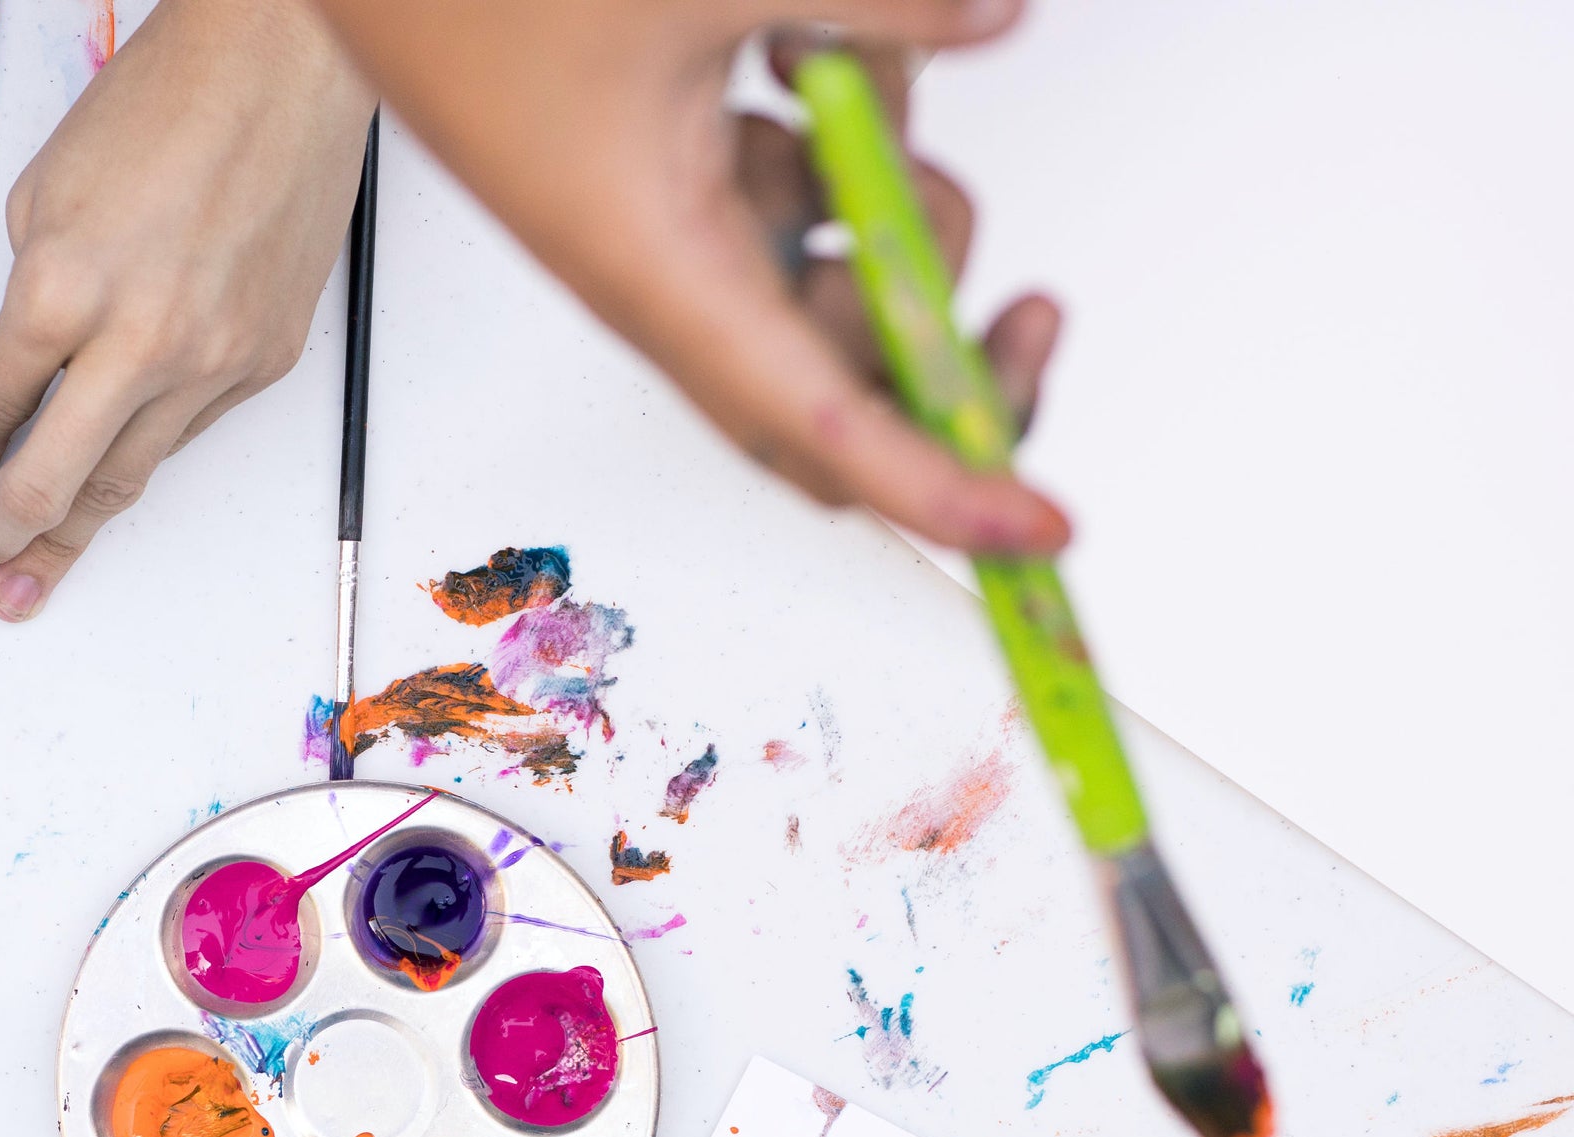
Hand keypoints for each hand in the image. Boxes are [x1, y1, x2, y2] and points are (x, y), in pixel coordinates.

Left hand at [0, 0, 374, 619]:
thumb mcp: (47, 193)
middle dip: (5, 532)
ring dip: (72, 536)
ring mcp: (210, 361)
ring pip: (127, 479)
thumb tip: (22, 373)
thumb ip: (31, 293)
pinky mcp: (262, 361)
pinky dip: (141, 458)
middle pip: (52, 478)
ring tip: (35, 575)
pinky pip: (186, 432)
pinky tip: (112, 479)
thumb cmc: (161, 107)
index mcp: (62, 290)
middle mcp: (139, 341)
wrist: (281, 69)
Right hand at [309, 0, 1067, 555]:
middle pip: (840, 392)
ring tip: (858, 76)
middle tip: (1029, 310)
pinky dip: (834, 145)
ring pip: (832, 284)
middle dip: (944, 351)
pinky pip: (792, 206)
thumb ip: (881, 4)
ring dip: (890, 201)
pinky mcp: (664, 182)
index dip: (937, 488)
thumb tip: (996, 19)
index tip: (1034, 528)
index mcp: (657, 268)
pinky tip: (798, 59)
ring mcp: (666, 235)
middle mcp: (664, 279)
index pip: (823, 421)